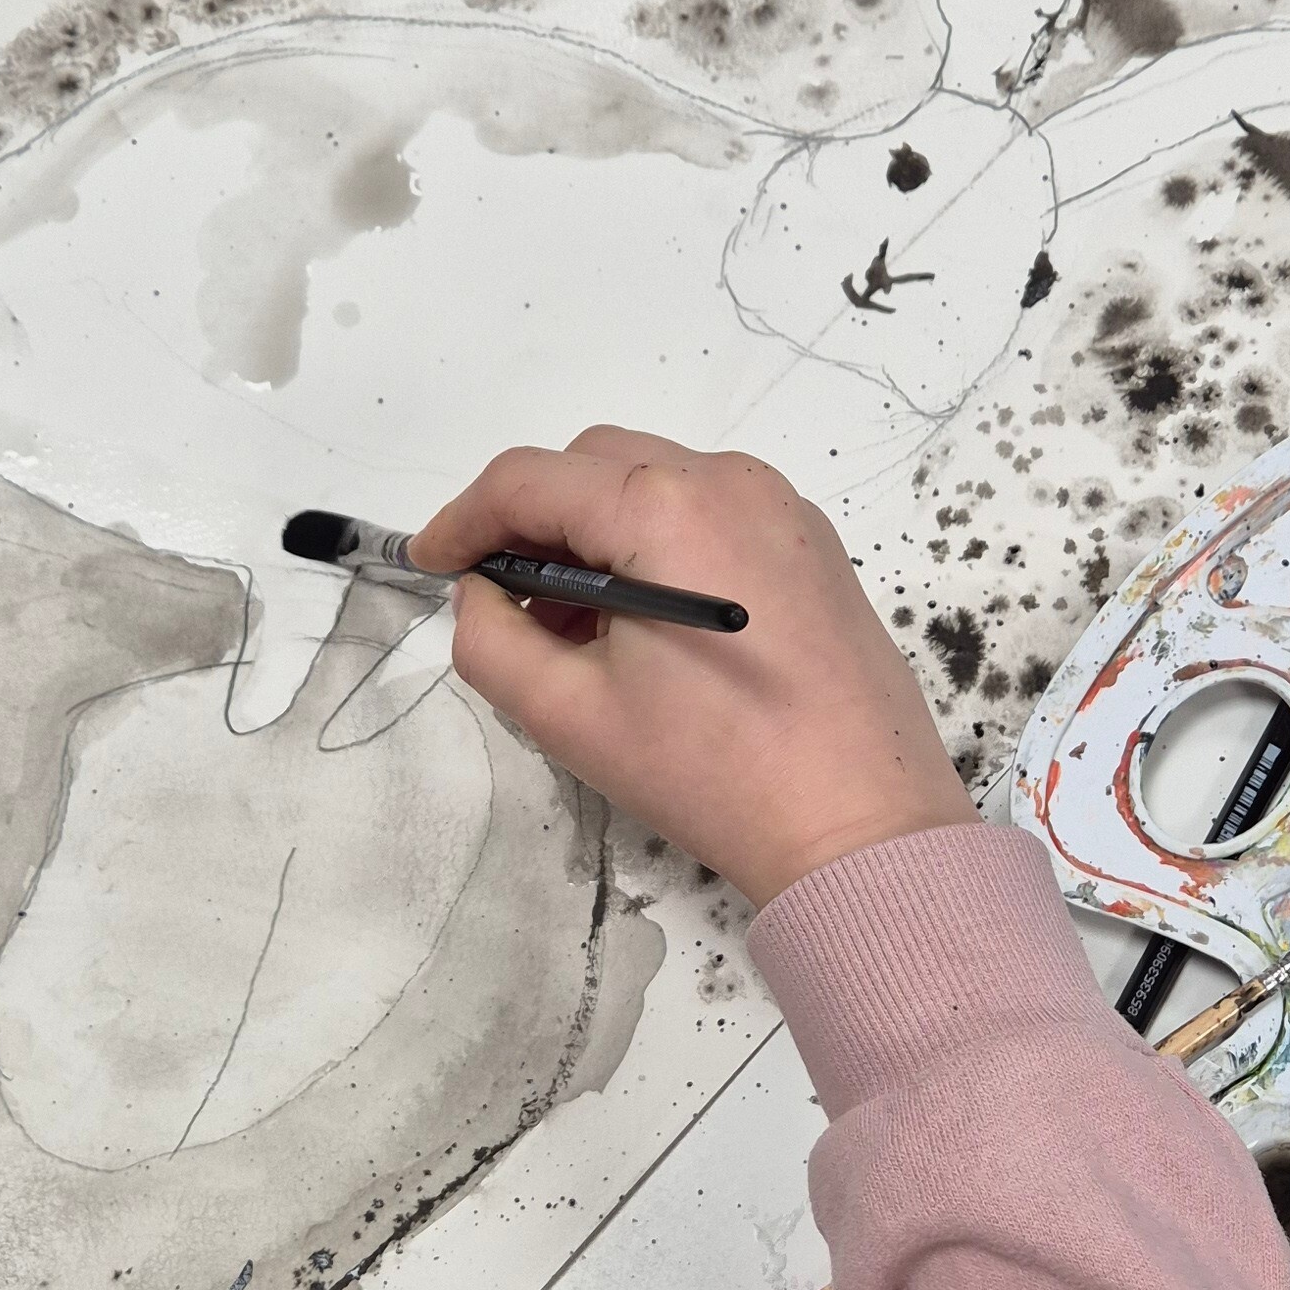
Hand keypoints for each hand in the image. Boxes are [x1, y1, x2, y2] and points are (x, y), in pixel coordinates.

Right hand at [411, 428, 974, 909]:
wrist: (859, 825)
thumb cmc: (712, 772)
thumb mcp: (571, 716)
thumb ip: (491, 641)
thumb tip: (479, 595)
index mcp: (663, 506)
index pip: (529, 482)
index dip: (463, 520)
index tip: (430, 567)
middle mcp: (728, 481)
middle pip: (592, 464)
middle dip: (531, 521)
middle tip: (501, 602)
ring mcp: (780, 507)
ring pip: (652, 482)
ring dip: (594, 534)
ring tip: (573, 628)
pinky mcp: (812, 545)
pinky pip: (708, 512)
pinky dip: (656, 544)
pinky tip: (643, 625)